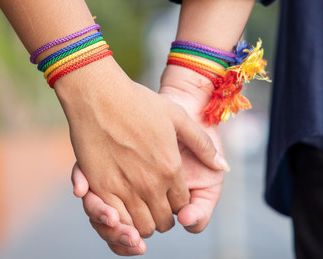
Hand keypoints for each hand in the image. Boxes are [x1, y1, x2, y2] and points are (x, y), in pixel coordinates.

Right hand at [56, 58, 226, 237]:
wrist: (99, 95)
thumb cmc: (139, 102)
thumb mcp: (178, 116)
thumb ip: (202, 144)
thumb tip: (223, 166)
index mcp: (171, 169)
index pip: (182, 205)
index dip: (178, 204)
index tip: (170, 195)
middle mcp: (150, 184)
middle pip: (162, 222)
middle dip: (162, 217)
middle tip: (155, 204)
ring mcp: (124, 188)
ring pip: (140, 226)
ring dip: (142, 222)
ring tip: (139, 207)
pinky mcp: (100, 187)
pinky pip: (116, 220)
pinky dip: (121, 221)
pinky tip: (121, 207)